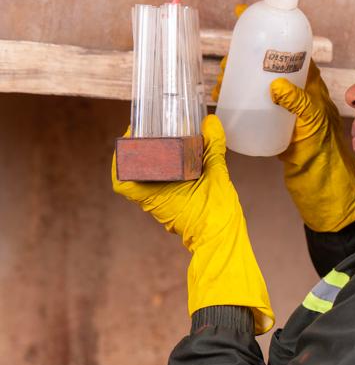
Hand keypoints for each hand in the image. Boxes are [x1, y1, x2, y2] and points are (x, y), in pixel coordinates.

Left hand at [112, 115, 237, 252]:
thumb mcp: (217, 176)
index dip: (119, 161)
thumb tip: (210, 122)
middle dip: (137, 156)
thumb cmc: (216, 216)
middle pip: (134, 178)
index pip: (122, 181)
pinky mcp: (176, 210)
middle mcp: (155, 204)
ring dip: (151, 165)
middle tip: (147, 135)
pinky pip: (163, 190)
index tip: (128, 142)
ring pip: (148, 184)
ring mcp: (165, 209)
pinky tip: (178, 163)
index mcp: (156, 196)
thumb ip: (213, 148)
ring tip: (162, 144)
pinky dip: (166, 175)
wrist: (225, 242)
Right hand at [212, 4, 354, 232]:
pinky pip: (250, 104)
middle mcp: (295, 92)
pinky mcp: (270, 125)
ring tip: (223, 76)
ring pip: (256, 81)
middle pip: (268, 61)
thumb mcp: (312, 124)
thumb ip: (299, 104)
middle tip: (229, 54)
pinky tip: (223, 97)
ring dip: (238, 74)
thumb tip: (277, 84)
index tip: (249, 13)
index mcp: (309, 84)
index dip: (271, 26)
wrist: (321, 189)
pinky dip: (235, 97)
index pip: (290, 46)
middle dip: (246, 51)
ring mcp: (281, 108)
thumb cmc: (325, 156)